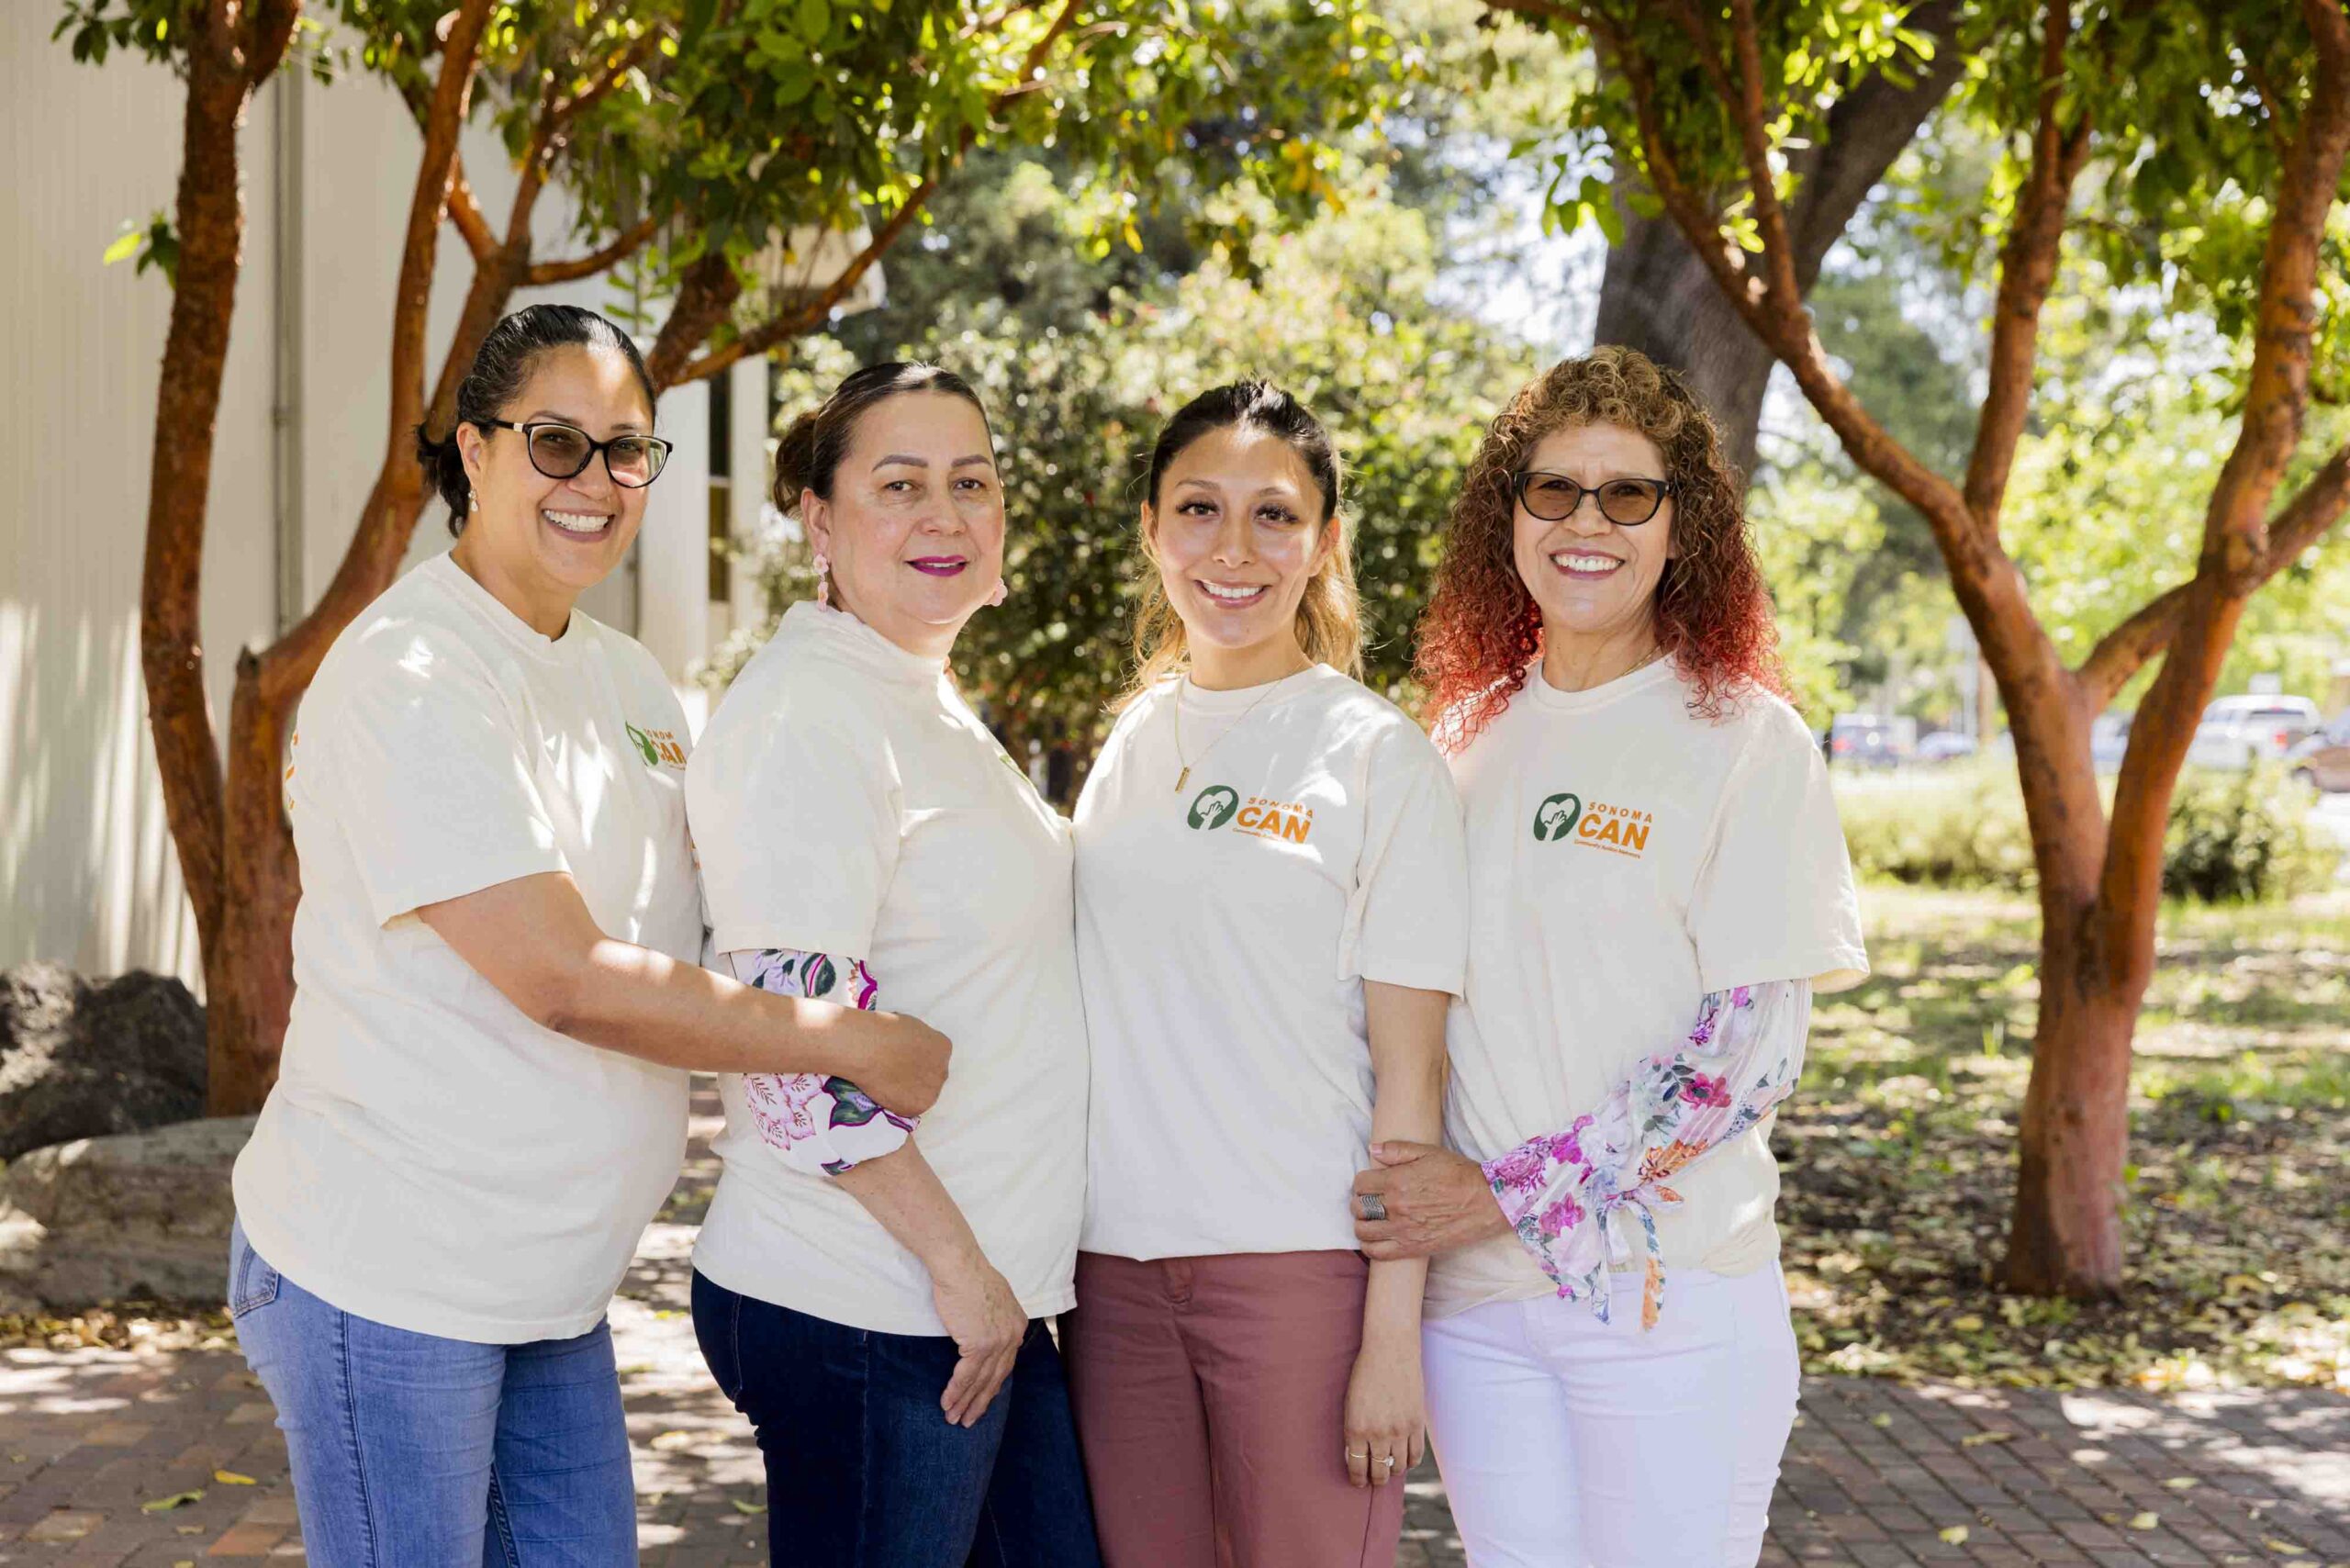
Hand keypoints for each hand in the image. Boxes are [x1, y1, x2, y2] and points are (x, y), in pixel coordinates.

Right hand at [856, 1013, 950, 1117]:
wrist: (869, 1049)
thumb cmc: (883, 1030)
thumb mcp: (910, 1027)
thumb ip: (917, 1042)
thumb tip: (910, 1051)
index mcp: (943, 1047)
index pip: (936, 1056)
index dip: (918, 1059)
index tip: (904, 1059)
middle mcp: (942, 1070)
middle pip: (932, 1076)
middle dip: (917, 1076)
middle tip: (896, 1074)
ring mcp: (932, 1091)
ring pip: (922, 1094)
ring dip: (909, 1092)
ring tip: (888, 1084)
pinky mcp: (917, 1107)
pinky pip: (909, 1108)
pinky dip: (897, 1104)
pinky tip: (884, 1093)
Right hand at [931, 1251, 1023, 1427]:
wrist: (959, 1265)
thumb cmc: (969, 1276)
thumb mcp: (993, 1298)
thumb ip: (994, 1319)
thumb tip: (986, 1330)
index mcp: (1017, 1325)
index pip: (1006, 1364)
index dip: (992, 1385)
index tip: (982, 1400)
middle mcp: (1012, 1336)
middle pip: (996, 1378)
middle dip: (981, 1402)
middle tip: (969, 1420)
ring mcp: (997, 1341)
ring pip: (980, 1381)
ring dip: (965, 1403)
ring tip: (954, 1419)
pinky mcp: (979, 1343)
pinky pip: (965, 1376)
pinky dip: (955, 1392)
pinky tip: (947, 1404)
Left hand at [1342, 1331, 1425, 1488]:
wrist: (1390, 1351)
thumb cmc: (1365, 1373)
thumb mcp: (1350, 1403)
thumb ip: (1353, 1430)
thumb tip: (1357, 1455)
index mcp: (1355, 1429)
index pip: (1357, 1467)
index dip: (1357, 1479)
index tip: (1358, 1482)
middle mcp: (1377, 1434)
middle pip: (1379, 1472)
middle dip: (1375, 1480)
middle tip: (1374, 1480)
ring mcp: (1399, 1430)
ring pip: (1398, 1467)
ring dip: (1393, 1472)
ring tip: (1389, 1470)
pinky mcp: (1417, 1424)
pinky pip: (1415, 1455)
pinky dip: (1410, 1462)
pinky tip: (1405, 1461)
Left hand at [1354, 1140, 1510, 1260]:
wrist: (1486, 1202)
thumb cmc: (1459, 1174)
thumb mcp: (1429, 1152)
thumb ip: (1397, 1150)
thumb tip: (1373, 1149)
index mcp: (1397, 1181)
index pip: (1360, 1183)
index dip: (1362, 1181)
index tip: (1370, 1183)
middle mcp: (1396, 1207)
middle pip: (1358, 1208)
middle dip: (1360, 1202)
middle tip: (1370, 1200)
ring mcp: (1403, 1230)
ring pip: (1363, 1231)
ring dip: (1363, 1224)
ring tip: (1372, 1219)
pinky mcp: (1412, 1248)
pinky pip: (1377, 1253)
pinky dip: (1370, 1247)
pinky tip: (1376, 1238)